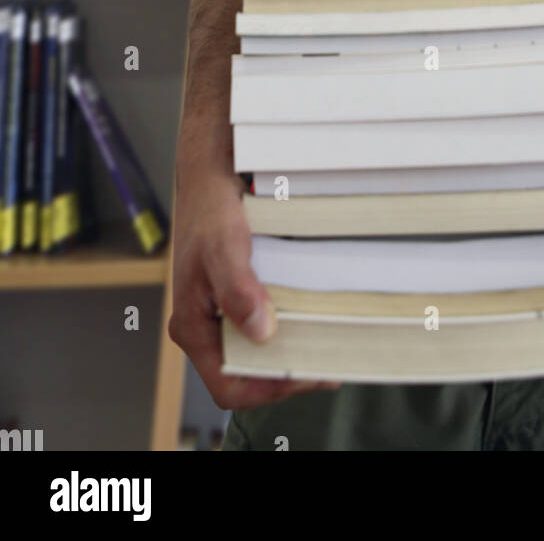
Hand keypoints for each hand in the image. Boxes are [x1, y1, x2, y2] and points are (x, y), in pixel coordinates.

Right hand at [168, 167, 340, 409]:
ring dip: (291, 351)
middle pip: (246, 373)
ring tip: (327, 345)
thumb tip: (261, 332)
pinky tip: (314, 318)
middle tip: (328, 363)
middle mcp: (205, 326)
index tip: (305, 374)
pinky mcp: (238, 297)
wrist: (211, 176)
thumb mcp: (224, 247)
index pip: (227, 386)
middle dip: (286, 374)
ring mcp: (221, 313)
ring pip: (258, 350)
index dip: (267, 390)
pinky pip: (263, 325)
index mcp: (192, 327)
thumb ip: (238, 291)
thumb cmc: (210, 208)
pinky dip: (289, 328)